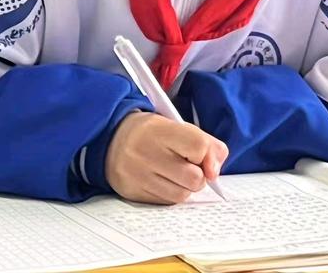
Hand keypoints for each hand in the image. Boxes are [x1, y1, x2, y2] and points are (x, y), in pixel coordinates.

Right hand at [106, 112, 228, 204]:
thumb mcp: (176, 125)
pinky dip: (171, 193)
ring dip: (186, 186)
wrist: (111, 138)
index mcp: (160, 129)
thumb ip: (204, 142)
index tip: (203, 155)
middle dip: (199, 174)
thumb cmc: (151, 132)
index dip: (207, 154)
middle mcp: (146, 152)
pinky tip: (163, 180)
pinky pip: (166, 202)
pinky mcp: (133, 192)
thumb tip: (215, 171)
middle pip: (194, 178)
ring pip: (182, 194)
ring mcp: (138, 175)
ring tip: (175, 173)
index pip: (198, 147)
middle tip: (189, 165)